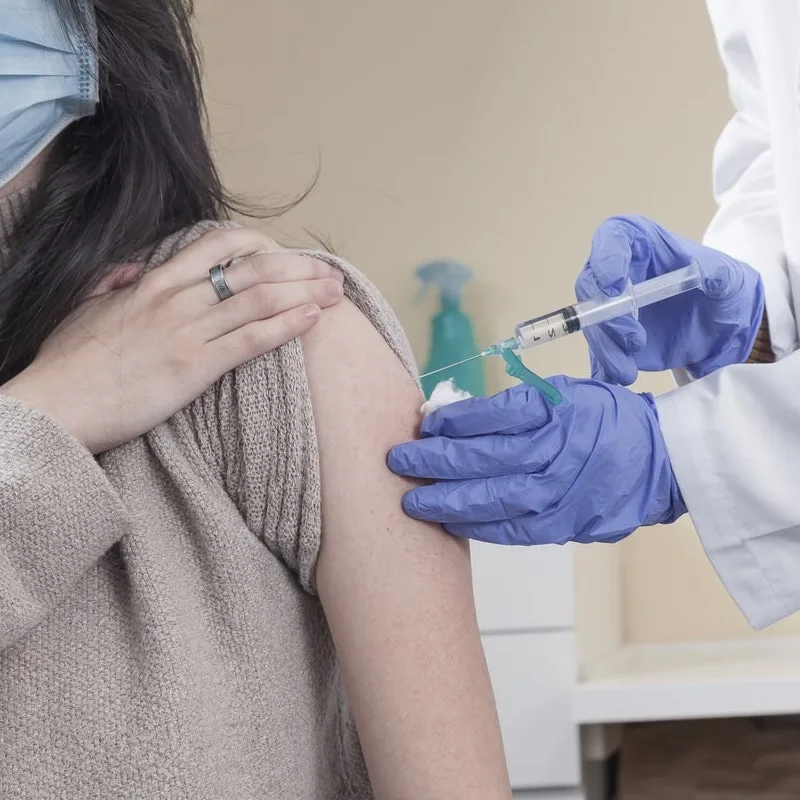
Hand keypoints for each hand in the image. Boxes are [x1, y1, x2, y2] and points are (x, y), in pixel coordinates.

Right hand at [1, 228, 343, 453]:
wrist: (56, 404)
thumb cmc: (69, 362)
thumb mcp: (87, 308)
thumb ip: (114, 284)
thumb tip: (134, 271)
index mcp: (155, 281)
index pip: (219, 245)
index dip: (261, 246)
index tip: (285, 254)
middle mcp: (178, 298)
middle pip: (253, 269)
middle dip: (299, 267)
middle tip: (330, 272)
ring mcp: (189, 331)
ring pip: (260, 299)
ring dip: (306, 292)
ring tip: (337, 293)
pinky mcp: (197, 367)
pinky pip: (253, 339)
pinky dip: (288, 325)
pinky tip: (314, 318)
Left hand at [387, 378, 685, 544]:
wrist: (658, 460)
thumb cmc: (602, 420)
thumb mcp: (562, 395)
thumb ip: (513, 408)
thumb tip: (452, 421)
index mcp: (556, 411)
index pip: (492, 416)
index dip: (452, 422)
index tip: (424, 424)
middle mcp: (558, 452)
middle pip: (485, 458)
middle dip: (436, 462)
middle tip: (399, 461)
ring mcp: (562, 493)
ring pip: (494, 499)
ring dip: (448, 501)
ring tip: (414, 500)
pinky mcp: (565, 524)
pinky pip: (514, 529)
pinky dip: (480, 527)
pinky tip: (452, 523)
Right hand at [577, 215, 764, 384]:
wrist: (720, 326)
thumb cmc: (721, 289)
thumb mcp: (730, 278)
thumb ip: (720, 274)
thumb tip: (709, 276)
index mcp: (642, 243)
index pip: (614, 237)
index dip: (607, 259)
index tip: (616, 287)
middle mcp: (619, 271)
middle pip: (592, 286)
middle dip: (606, 316)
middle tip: (634, 340)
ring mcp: (611, 305)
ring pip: (591, 324)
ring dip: (605, 348)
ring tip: (628, 371)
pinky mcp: (612, 336)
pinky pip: (599, 351)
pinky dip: (605, 367)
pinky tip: (620, 378)